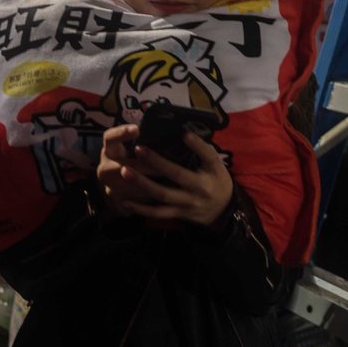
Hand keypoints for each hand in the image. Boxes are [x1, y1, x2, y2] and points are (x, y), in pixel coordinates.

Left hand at [97, 126, 234, 226]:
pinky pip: (158, 213)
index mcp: (211, 172)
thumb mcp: (216, 165)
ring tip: (125, 172)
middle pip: (177, 175)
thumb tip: (185, 132)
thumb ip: (203, 150)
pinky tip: (125, 201)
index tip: (184, 133)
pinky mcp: (178, 214)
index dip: (197, 145)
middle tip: (138, 149)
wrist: (223, 211)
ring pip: (163, 195)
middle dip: (157, 162)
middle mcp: (199, 188)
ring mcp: (187, 203)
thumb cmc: (216, 180)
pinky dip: (141, 208)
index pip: (207, 156)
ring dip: (142, 184)